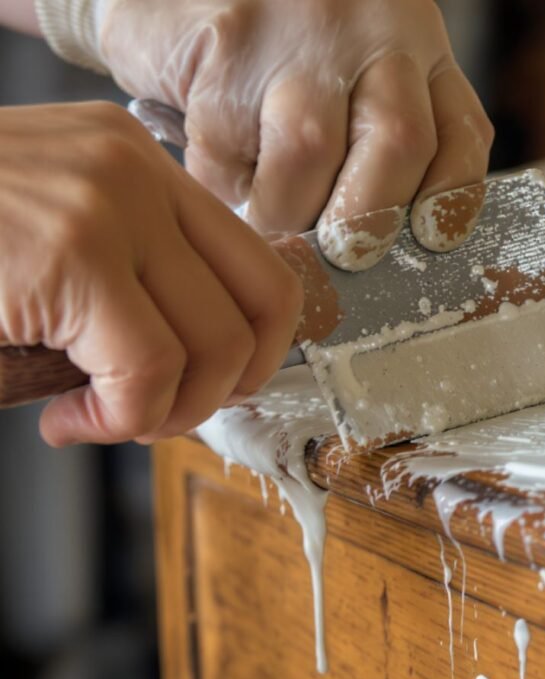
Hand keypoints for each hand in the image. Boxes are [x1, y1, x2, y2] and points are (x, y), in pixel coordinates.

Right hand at [0, 102, 301, 445]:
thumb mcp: (50, 233)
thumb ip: (129, 274)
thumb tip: (204, 359)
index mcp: (136, 161)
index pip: (258, 260)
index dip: (256, 345)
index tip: (210, 383)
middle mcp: (136, 170)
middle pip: (264, 303)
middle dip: (227, 387)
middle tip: (159, 413)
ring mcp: (108, 206)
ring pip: (217, 346)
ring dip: (165, 412)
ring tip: (98, 418)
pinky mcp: (70, 255)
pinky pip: (148, 371)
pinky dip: (120, 419)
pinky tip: (68, 420)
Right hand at [98, 0, 494, 268]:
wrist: (187, 4)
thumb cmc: (277, 67)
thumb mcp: (355, 91)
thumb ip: (381, 153)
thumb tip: (382, 252)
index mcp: (419, 50)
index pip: (461, 133)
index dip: (451, 200)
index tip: (430, 243)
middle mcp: (376, 29)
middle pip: (400, 140)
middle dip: (366, 220)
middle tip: (338, 255)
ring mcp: (303, 29)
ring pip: (312, 146)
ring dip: (286, 208)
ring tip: (269, 218)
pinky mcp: (231, 40)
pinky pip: (232, 141)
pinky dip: (225, 180)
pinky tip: (223, 168)